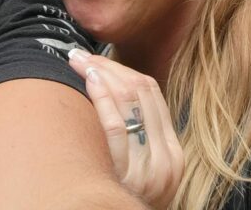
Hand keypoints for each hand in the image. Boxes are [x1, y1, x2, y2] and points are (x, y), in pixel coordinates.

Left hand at [68, 49, 182, 209]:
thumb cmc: (126, 197)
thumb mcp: (145, 167)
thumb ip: (139, 133)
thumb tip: (111, 85)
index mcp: (173, 151)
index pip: (151, 91)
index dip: (121, 68)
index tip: (96, 57)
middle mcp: (165, 158)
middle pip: (139, 91)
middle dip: (108, 66)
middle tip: (80, 55)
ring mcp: (147, 169)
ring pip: (128, 101)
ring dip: (100, 73)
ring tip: (78, 62)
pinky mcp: (125, 177)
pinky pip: (115, 126)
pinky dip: (102, 97)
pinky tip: (88, 81)